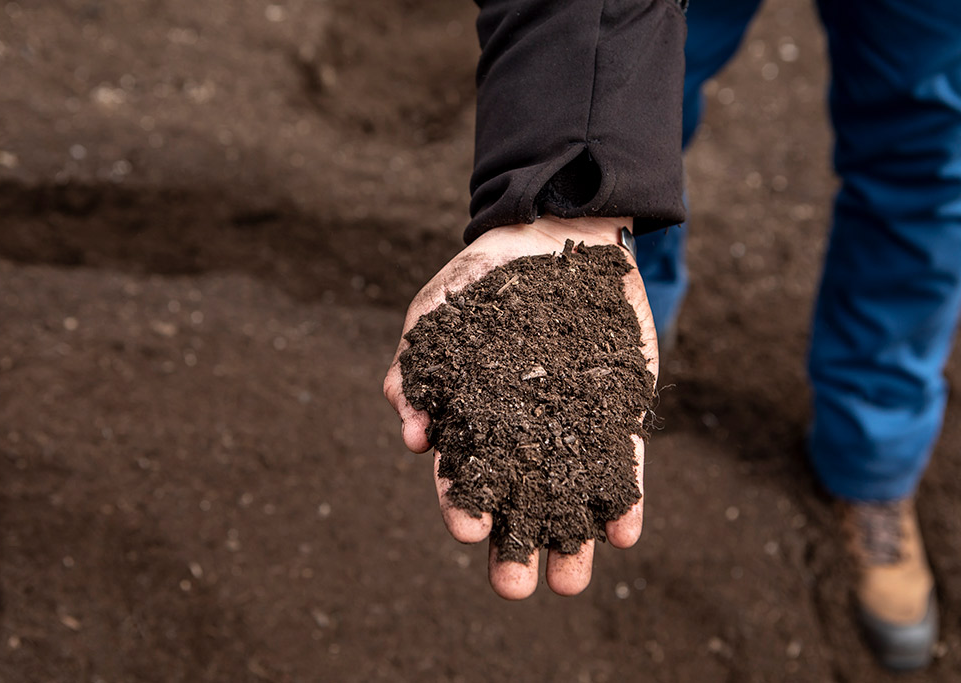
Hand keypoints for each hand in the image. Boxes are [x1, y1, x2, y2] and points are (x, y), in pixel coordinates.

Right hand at [383, 216, 658, 598]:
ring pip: (568, 500)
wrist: (558, 236)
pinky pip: (622, 468)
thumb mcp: (441, 310)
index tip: (468, 529)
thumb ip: (416, 363)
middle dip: (512, 548)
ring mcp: (571, 428)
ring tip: (568, 583)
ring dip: (569, 544)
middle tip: (513, 587)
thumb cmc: (489, 276)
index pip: (463, 474)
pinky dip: (625, 502)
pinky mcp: (618, 416)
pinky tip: (624, 532)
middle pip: (515, 504)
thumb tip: (409, 426)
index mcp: (473, 418)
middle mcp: (520, 435)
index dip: (461, 503)